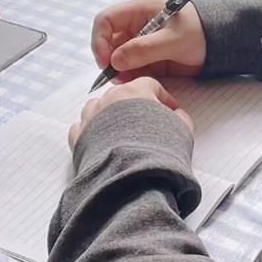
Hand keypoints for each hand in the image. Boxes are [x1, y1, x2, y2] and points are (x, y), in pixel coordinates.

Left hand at [68, 77, 193, 148]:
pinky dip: (92, 132)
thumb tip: (176, 114)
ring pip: (98, 108)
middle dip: (134, 106)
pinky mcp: (78, 138)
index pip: (150, 84)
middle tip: (146, 125)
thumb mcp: (182, 129)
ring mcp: (89, 117)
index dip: (163, 97)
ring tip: (121, 135)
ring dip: (109, 116)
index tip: (171, 111)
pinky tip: (102, 144)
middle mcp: (108, 99)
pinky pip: (83, 128)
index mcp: (134, 90)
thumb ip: (180, 116)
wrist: (130, 176)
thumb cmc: (158, 149)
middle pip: (122, 95)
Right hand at [90, 0, 205, 82]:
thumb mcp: (174, 40)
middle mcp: (136, 25)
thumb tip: (115, 61)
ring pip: (117, 58)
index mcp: (139, 10)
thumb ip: (145, 49)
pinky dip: (130, 76)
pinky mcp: (147, 58)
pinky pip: (130, 68)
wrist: (221, 44)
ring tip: (131, 81)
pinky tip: (138, 82)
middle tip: (118, 78)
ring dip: (119, 71)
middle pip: (108, 42)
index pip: (105, 20)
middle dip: (109, 60)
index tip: (106, 62)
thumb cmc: (200, 33)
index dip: (99, 40)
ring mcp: (140, 42)